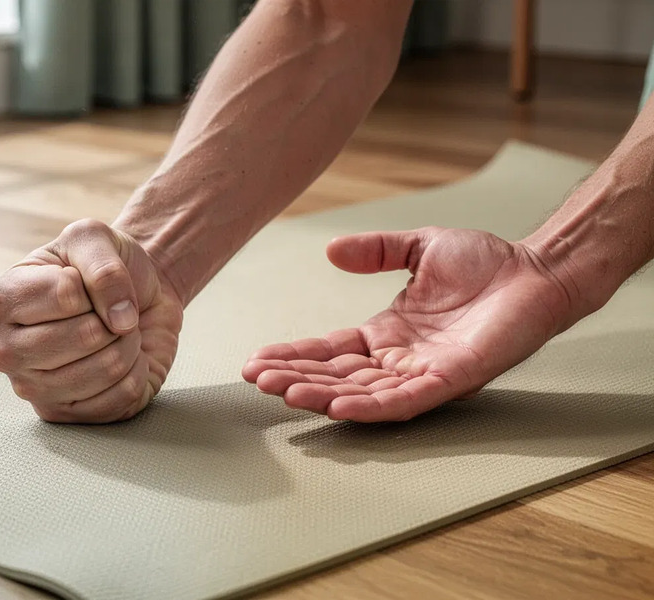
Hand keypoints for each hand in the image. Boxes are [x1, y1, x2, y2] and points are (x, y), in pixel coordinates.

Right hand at [0, 219, 182, 422]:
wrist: (131, 296)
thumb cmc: (101, 266)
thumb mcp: (95, 238)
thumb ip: (104, 266)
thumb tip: (120, 320)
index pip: (68, 296)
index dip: (95, 285)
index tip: (86, 282)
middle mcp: (4, 351)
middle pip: (86, 336)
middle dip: (115, 318)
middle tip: (108, 312)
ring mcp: (32, 389)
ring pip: (108, 369)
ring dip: (129, 344)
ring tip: (115, 333)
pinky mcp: (65, 415)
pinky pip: (122, 398)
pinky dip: (137, 371)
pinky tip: (121, 358)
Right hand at [242, 226, 574, 421]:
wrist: (536, 269)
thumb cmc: (486, 262)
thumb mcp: (418, 247)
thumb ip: (376, 250)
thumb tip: (330, 251)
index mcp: (388, 334)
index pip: (331, 351)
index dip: (295, 355)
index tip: (258, 359)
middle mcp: (399, 360)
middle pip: (337, 376)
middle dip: (296, 378)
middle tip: (257, 379)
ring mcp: (423, 373)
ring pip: (363, 393)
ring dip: (323, 395)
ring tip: (284, 393)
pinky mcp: (451, 379)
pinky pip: (405, 401)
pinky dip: (371, 407)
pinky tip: (338, 407)